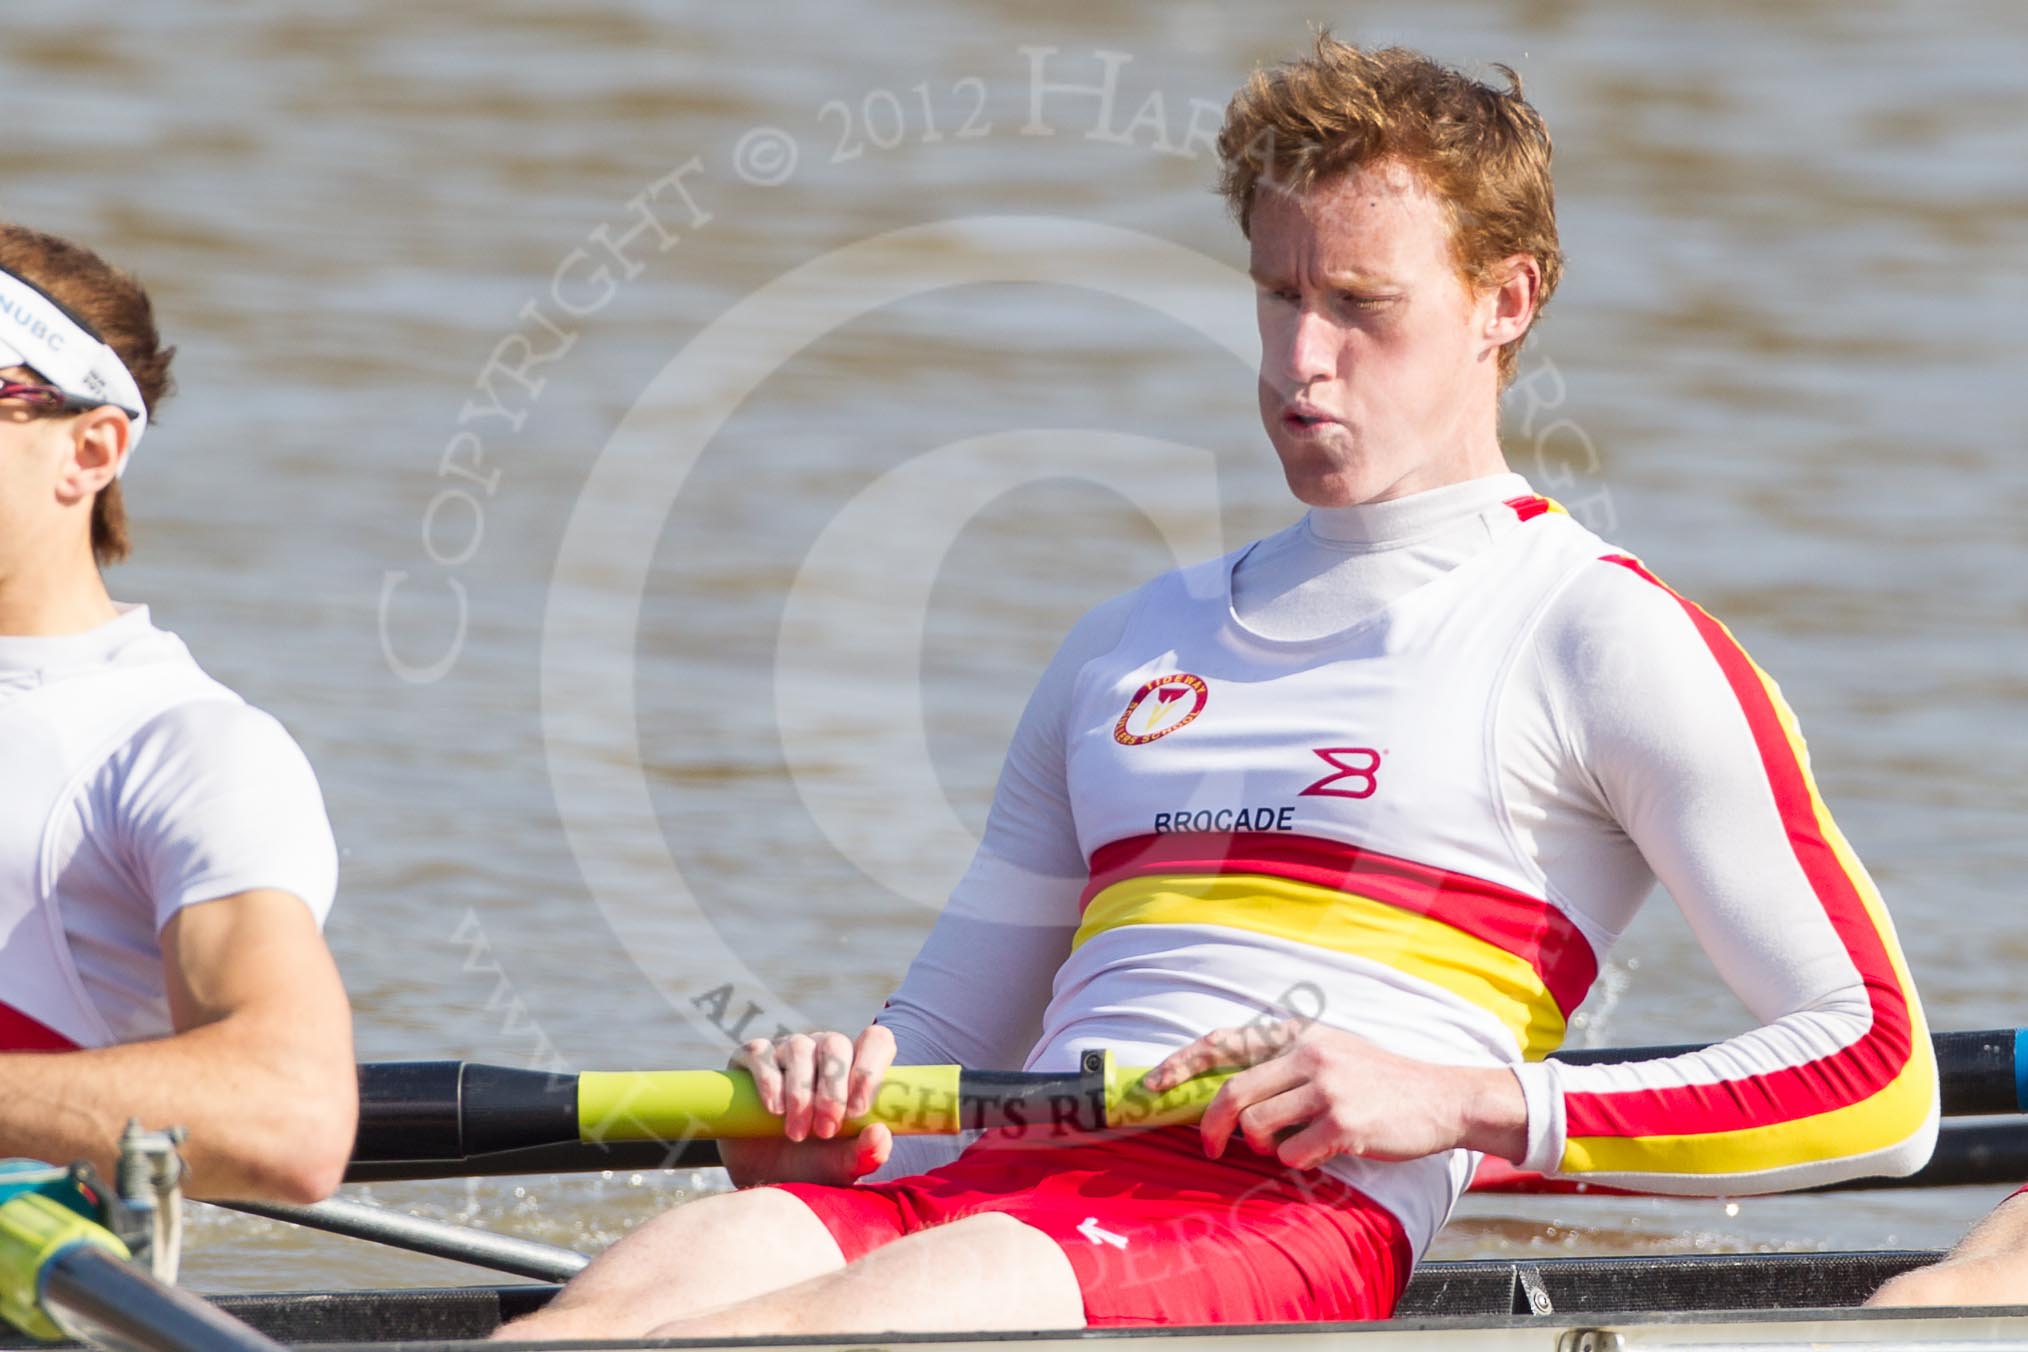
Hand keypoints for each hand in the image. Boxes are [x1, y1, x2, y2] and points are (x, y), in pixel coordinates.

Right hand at [717, 1025, 895, 1187]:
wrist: (761, 1173)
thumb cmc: (812, 1163)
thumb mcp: (843, 1166)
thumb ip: (868, 1153)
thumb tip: (880, 1132)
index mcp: (855, 1068)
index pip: (876, 1040)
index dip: (870, 1068)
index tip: (858, 1111)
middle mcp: (823, 1051)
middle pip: (835, 1044)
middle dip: (832, 1091)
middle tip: (825, 1131)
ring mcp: (787, 1050)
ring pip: (799, 1048)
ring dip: (800, 1094)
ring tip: (797, 1133)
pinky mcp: (752, 1058)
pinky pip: (761, 1054)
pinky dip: (768, 1081)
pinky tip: (774, 1109)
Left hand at [1142, 1019, 1526, 1170]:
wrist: (1441, 1099)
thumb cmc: (1378, 1082)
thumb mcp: (1332, 1050)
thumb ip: (1284, 1061)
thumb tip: (1225, 1088)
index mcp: (1300, 1035)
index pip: (1226, 1041)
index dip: (1182, 1063)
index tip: (1152, 1084)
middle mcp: (1309, 1054)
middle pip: (1233, 1091)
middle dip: (1213, 1125)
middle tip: (1212, 1147)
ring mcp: (1328, 1088)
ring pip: (1259, 1126)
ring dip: (1263, 1146)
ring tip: (1289, 1144)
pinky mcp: (1344, 1123)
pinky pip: (1292, 1153)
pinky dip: (1297, 1161)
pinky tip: (1321, 1153)